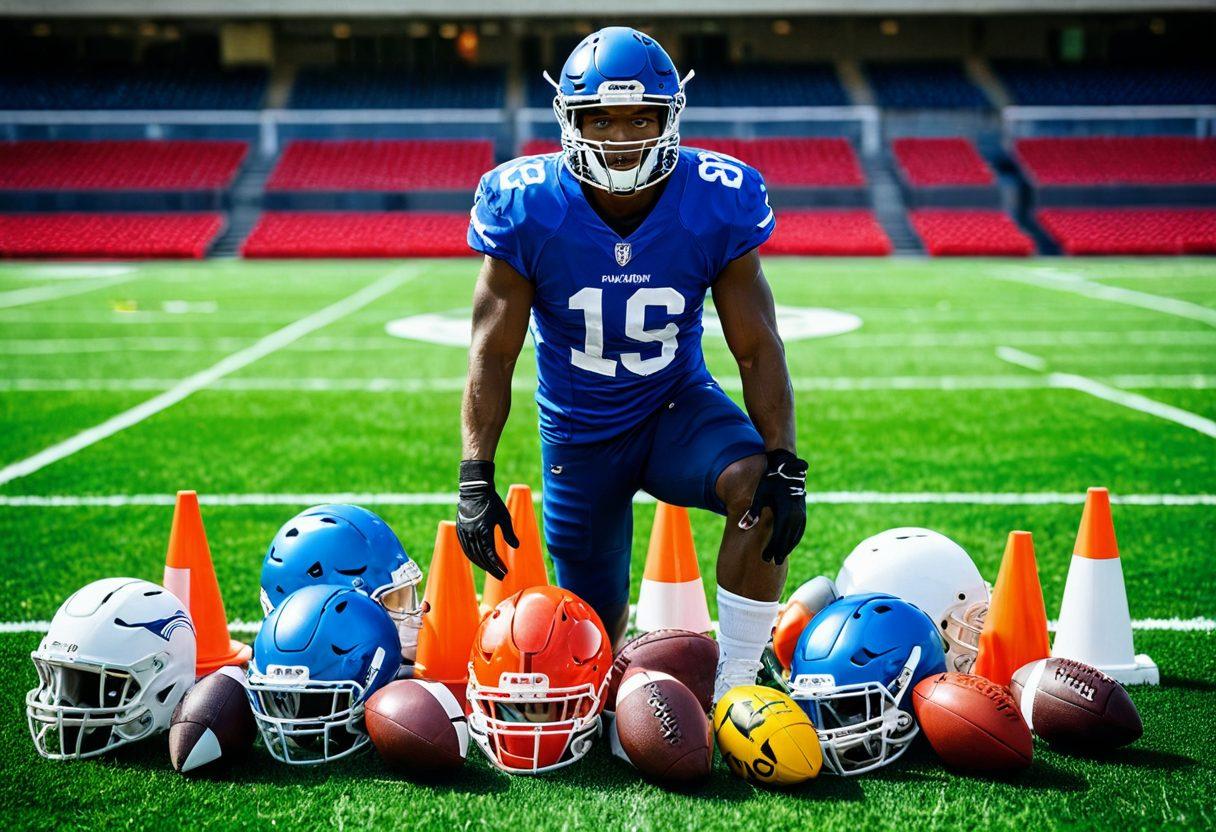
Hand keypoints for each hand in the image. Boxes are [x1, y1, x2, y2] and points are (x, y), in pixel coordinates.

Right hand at [456, 460, 517, 579]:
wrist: (474, 490)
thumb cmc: (492, 502)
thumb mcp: (503, 516)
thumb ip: (509, 533)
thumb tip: (516, 547)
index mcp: (483, 531)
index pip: (490, 554)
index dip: (497, 565)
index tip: (505, 573)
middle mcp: (471, 534)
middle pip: (481, 557)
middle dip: (491, 569)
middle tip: (501, 576)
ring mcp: (464, 533)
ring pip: (472, 554)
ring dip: (482, 565)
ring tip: (492, 570)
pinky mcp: (460, 530)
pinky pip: (465, 548)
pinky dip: (472, 557)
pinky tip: (479, 560)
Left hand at [738, 449, 807, 564]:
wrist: (788, 469)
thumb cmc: (770, 482)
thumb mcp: (760, 495)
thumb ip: (753, 512)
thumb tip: (743, 526)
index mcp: (785, 512)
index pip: (778, 537)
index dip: (772, 549)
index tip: (765, 559)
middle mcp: (796, 515)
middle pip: (787, 539)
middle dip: (779, 552)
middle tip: (771, 563)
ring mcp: (801, 514)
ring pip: (795, 536)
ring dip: (787, 547)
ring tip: (779, 557)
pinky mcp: (803, 512)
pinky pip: (799, 531)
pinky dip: (793, 539)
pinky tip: (788, 545)